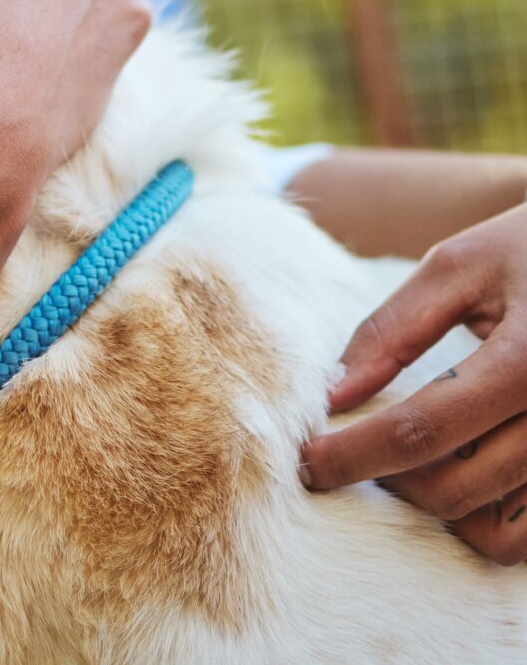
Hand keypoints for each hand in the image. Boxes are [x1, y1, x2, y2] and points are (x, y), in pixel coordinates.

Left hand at [300, 200, 526, 562]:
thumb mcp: (460, 268)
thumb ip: (393, 330)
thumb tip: (331, 394)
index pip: (422, 429)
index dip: (353, 453)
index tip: (304, 463)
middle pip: (453, 489)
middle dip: (386, 480)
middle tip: (351, 450)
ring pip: (494, 532)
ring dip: (436, 506)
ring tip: (405, 458)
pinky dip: (484, 519)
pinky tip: (456, 470)